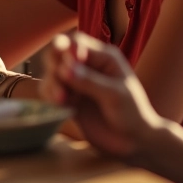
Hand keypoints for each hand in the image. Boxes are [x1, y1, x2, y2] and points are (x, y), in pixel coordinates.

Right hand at [40, 32, 162, 159]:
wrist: (133, 141)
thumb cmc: (132, 112)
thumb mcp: (115, 94)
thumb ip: (90, 81)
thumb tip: (65, 69)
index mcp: (103, 57)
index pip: (77, 42)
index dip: (67, 48)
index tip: (68, 66)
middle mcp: (87, 66)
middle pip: (59, 52)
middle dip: (54, 62)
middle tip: (60, 79)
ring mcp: (77, 83)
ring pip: (52, 72)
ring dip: (52, 82)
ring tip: (61, 99)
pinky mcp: (70, 101)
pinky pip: (51, 92)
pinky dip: (49, 95)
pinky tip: (59, 104)